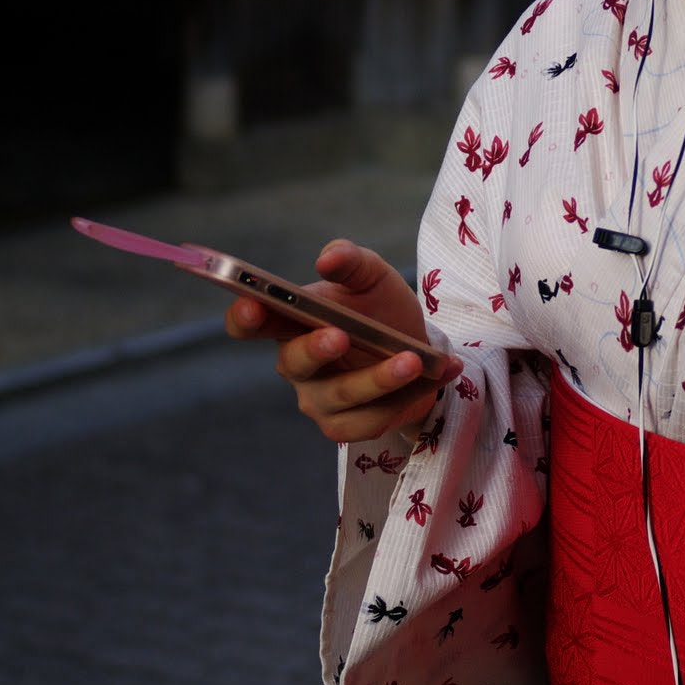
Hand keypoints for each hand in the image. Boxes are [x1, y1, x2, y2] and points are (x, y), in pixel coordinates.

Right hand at [224, 239, 461, 442]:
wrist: (416, 347)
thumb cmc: (379, 308)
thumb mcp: (371, 276)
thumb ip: (351, 261)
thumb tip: (328, 258)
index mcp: (290, 322)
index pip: (252, 322)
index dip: (245, 316)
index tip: (254, 303)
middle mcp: (295, 364)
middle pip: (294, 362)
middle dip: (315, 349)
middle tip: (340, 335)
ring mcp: (318, 399)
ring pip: (342, 396)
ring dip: (379, 379)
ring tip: (414, 360)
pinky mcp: (346, 426)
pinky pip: (373, 418)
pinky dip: (410, 396)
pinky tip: (439, 372)